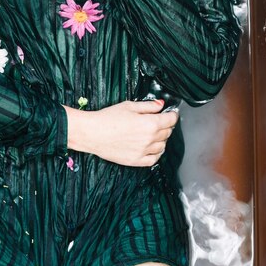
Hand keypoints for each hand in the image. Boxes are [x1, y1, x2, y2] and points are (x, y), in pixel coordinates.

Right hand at [63, 99, 178, 166]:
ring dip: (162, 139)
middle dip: (166, 125)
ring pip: (162, 146)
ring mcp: (143, 151)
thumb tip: (161, 105)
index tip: (171, 113)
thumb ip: (148, 106)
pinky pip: (154, 159)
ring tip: (154, 133)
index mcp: (150, 123)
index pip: (170, 120)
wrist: (93, 133)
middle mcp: (149, 139)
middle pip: (167, 132)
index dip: (172, 115)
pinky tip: (151, 147)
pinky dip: (156, 153)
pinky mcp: (136, 161)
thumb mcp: (129, 106)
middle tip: (160, 120)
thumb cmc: (108, 118)